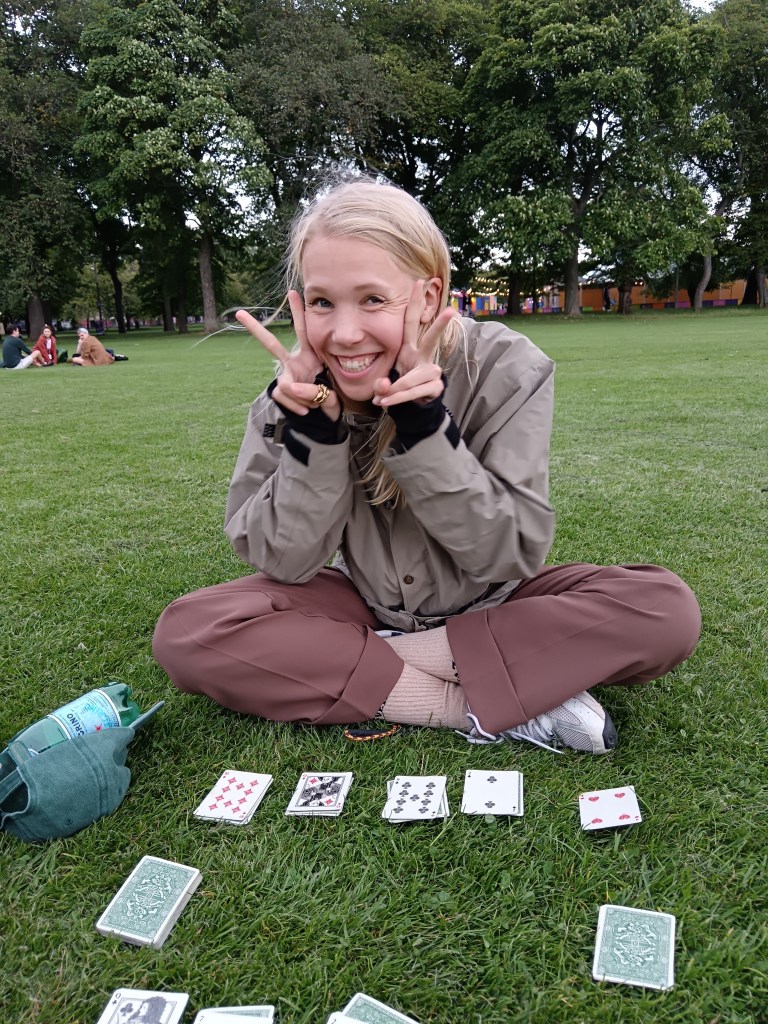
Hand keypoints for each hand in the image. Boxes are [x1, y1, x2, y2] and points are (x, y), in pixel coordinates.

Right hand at [235, 294, 340, 419]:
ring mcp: (285, 376)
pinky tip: (305, 409)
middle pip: (271, 345)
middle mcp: (294, 362)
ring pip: (284, 384)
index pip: (303, 331)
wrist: (324, 417)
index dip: (298, 313)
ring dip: (302, 396)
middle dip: (255, 329)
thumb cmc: (330, 399)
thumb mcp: (329, 394)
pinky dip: (296, 405)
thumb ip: (312, 390)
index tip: (293, 292)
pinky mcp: (280, 390)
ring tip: (315, 401)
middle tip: (239, 313)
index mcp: (310, 355)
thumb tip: (287, 387)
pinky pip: (283, 396)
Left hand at [372, 281, 456, 407]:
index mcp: (411, 348)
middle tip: (451, 311)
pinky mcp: (435, 387)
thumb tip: (382, 389)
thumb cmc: (400, 386)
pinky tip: (386, 404)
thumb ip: (382, 385)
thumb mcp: (387, 381)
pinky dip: (397, 399)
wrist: (413, 408)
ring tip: (381, 399)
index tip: (419, 281)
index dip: (414, 302)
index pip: (411, 322)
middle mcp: (424, 357)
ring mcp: (432, 372)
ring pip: (410, 379)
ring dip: (394, 391)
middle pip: (431, 339)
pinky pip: (413, 393)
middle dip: (440, 324)